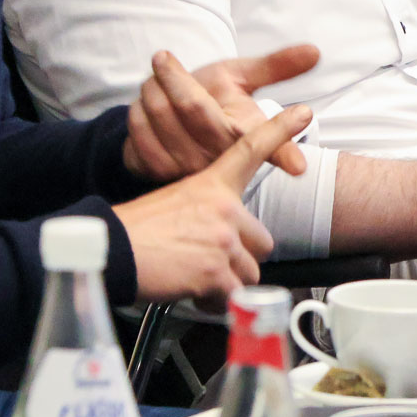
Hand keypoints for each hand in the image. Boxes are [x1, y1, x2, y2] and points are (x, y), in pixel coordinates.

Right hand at [114, 103, 313, 304]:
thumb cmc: (138, 230)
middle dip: (242, 259)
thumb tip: (227, 235)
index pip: (250, 149)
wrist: (113, 249)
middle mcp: (224, 206)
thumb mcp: (177, 201)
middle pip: (262, 242)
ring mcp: (223, 238)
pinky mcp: (217, 270)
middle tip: (210, 261)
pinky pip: (234, 297)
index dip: (279, 130)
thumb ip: (210, 209)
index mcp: (212, 183)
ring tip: (196, 277)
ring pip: (250, 273)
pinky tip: (193, 293)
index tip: (303, 112)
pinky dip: (217, 303)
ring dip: (229, 284)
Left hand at [121, 43, 319, 182]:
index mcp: (247, 133)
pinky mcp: (161, 173)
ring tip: (155, 82)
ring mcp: (191, 168)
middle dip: (173, 76)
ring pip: (160, 113)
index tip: (299, 165)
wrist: (173, 128)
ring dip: (151, 89)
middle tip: (163, 58)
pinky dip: (136, 112)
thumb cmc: (213, 99)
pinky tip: (144, 109)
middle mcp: (224, 156)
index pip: (271, 143)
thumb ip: (276, 65)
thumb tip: (316, 51)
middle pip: (193, 106)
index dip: (285, 153)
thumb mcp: (243, 77)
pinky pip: (139, 132)